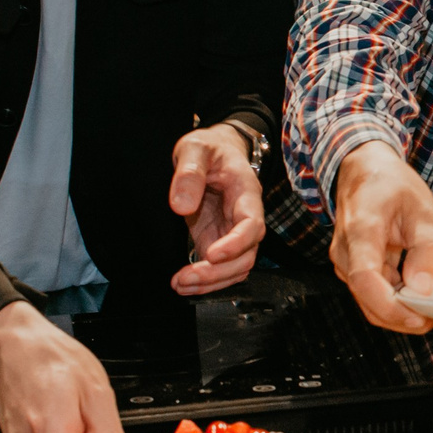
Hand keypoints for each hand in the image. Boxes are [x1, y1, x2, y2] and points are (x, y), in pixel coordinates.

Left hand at [168, 125, 262, 294]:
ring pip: (236, 268)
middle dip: (219, 272)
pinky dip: (205, 281)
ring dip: (212, 282)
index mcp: (246, 192)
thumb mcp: (195, 147)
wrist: (214, 151)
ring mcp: (232, 232)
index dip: (236, 243)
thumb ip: (189, 172)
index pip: (252, 224)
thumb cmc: (209, 147)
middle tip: (186, 278)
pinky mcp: (218, 240)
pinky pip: (220, 269)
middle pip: (247, 255)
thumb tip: (181, 205)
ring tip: (180, 285)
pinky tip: (183, 284)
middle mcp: (245, 217)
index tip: (212, 254)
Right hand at [332, 139, 432, 331]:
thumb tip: (423, 290)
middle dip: (403, 318)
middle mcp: (346, 252)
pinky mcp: (354, 268)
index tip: (419, 317)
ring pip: (370, 303)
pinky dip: (397, 303)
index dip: (390, 306)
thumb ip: (426, 249)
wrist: (363, 170)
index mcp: (360, 230)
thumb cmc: (392, 184)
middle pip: (368, 300)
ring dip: (401, 314)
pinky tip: (421, 300)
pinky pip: (373, 294)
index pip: (365, 278)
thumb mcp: (422, 209)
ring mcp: (346, 262)